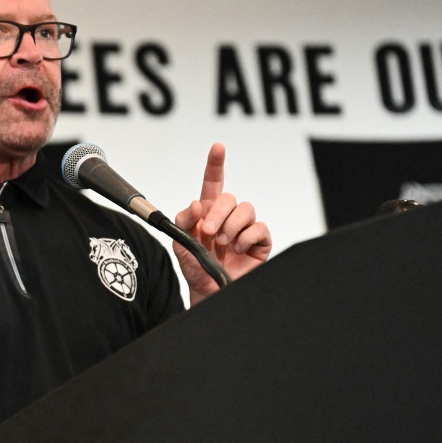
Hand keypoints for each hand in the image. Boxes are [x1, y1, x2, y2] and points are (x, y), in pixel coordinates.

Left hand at [173, 143, 271, 304]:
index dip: (215, 164)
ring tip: (224, 244)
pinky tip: (238, 250)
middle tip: (209, 233)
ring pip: (246, 209)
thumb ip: (185, 222)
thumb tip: (196, 203)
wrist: (209, 294)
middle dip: (217, 214)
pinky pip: (259, 228)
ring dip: (232, 225)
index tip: (218, 147)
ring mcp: (244, 229)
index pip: (212, 183)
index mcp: (207, 213)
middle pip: (229, 198)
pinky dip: (247, 238)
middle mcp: (227, 218)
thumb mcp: (182, 245)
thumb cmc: (196, 268)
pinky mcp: (259, 242)